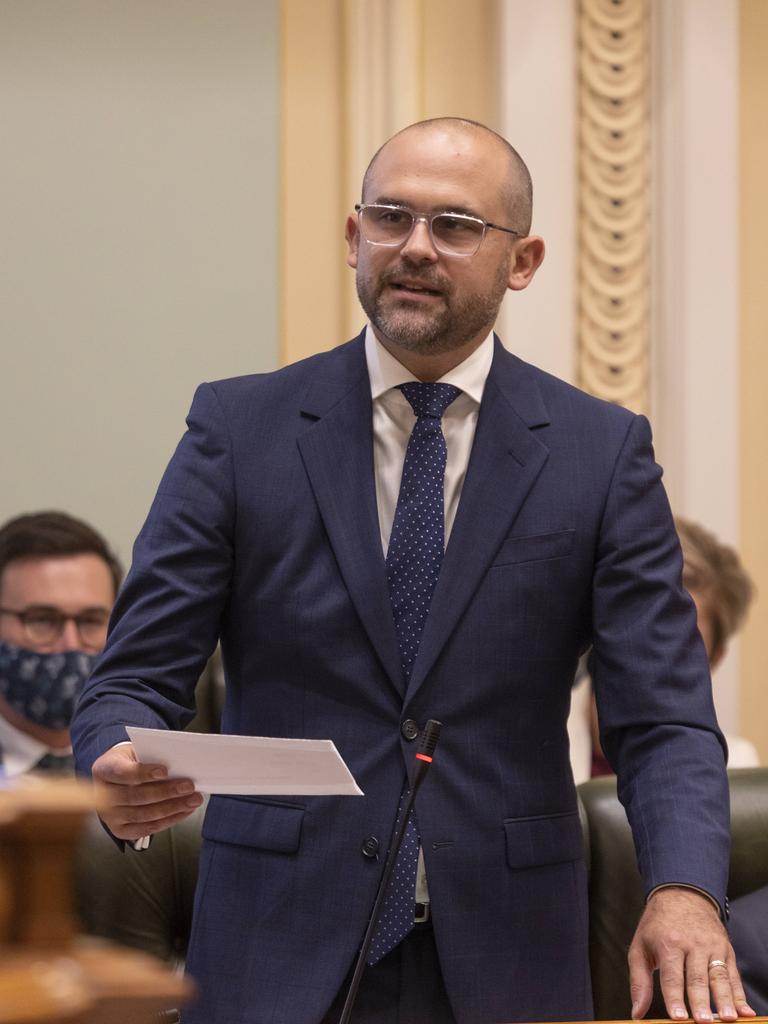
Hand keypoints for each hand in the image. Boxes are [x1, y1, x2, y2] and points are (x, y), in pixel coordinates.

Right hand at [92, 743, 202, 841]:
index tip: (165, 770)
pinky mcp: (120, 830)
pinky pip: (147, 828)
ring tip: (193, 799)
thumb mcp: (136, 750)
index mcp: (103, 769)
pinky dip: (169, 820)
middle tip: (189, 785)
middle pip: (135, 797)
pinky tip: (184, 811)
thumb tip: (181, 763)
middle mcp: (101, 796)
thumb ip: (152, 756)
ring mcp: (109, 816)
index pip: (123, 772)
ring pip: (143, 815)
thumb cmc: (131, 760)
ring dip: (172, 808)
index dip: (143, 773)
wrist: (117, 776)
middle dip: (166, 792)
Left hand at [628, 886, 754, 1021]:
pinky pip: (733, 975)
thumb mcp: (640, 947)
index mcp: (668, 943)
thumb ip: (639, 981)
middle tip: (703, 1022)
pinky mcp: (726, 949)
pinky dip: (740, 995)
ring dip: (725, 1000)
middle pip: (697, 978)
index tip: (678, 1018)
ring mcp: (711, 946)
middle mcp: (692, 944)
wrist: (681, 894)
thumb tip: (637, 1013)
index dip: (675, 998)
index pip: (672, 976)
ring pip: (719, 977)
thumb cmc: (657, 926)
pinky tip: (745, 1012)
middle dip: (701, 1001)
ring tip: (729, 1019)